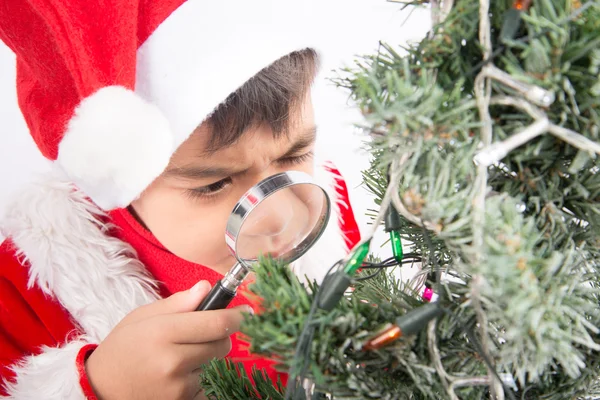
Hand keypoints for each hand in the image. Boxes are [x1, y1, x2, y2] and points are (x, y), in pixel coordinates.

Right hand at [85, 281, 250, 398]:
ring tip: (176, 357)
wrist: (100, 388)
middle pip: (222, 344)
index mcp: (163, 332)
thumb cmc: (123, 347)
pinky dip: (198, 377)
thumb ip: (179, 303)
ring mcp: (178, 386)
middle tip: (201, 334)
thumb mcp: (143, 317)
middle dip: (220, 335)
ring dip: (205, 357)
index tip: (245, 312)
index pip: (216, 323)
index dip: (236, 316)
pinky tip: (176, 375)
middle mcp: (173, 360)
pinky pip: (205, 384)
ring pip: (213, 364)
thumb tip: (207, 287)